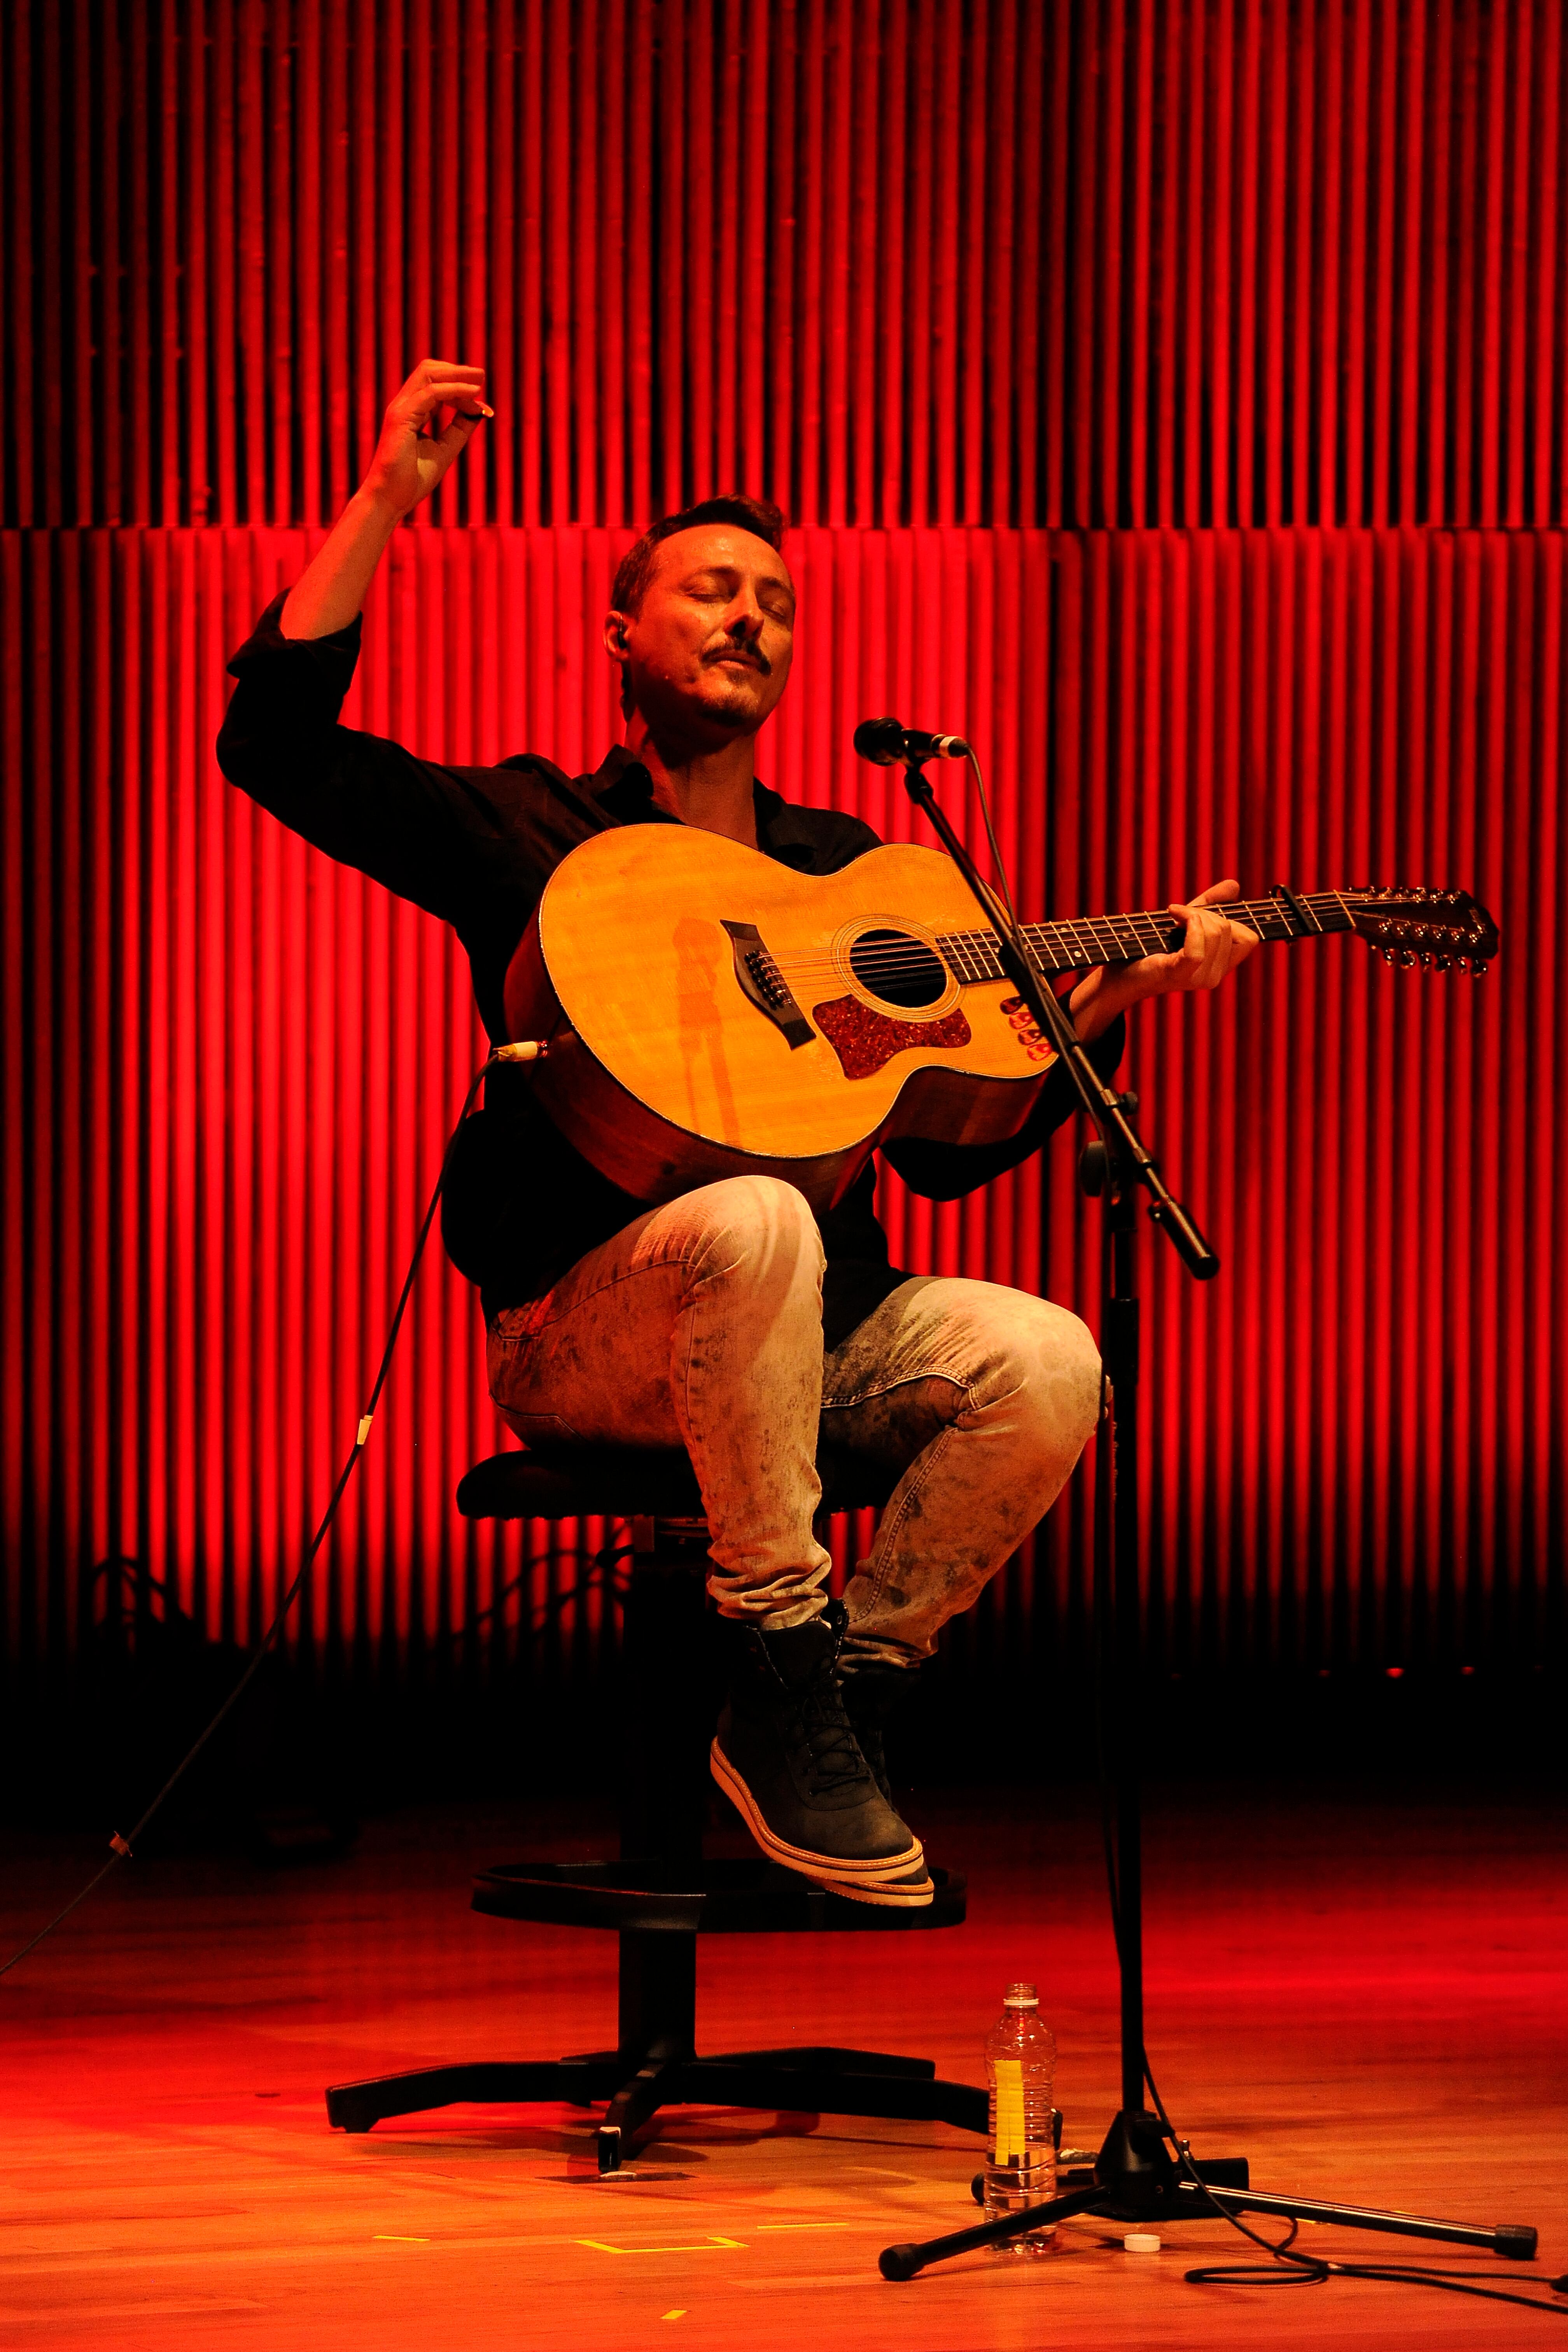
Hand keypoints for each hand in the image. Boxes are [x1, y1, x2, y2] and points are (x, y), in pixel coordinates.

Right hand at [363, 357, 491, 515]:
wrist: (390, 499)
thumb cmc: (413, 479)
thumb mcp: (445, 449)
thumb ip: (460, 429)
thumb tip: (480, 410)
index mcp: (412, 411)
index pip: (435, 385)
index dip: (459, 388)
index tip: (480, 401)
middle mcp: (404, 405)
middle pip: (429, 371)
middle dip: (457, 370)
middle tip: (481, 375)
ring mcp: (400, 408)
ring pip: (428, 374)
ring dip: (456, 374)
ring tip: (479, 379)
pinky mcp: (400, 417)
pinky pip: (431, 394)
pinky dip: (454, 390)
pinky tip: (473, 394)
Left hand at [1069, 879, 1258, 1039]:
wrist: (1119, 972)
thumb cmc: (1148, 947)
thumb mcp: (1185, 921)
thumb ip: (1211, 904)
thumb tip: (1234, 885)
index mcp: (1220, 966)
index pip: (1249, 938)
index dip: (1229, 918)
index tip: (1199, 913)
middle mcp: (1214, 976)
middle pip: (1229, 928)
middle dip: (1205, 912)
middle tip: (1178, 915)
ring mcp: (1199, 978)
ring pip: (1216, 931)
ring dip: (1193, 914)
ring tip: (1173, 916)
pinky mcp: (1181, 974)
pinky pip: (1198, 946)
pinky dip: (1188, 921)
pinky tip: (1172, 916)